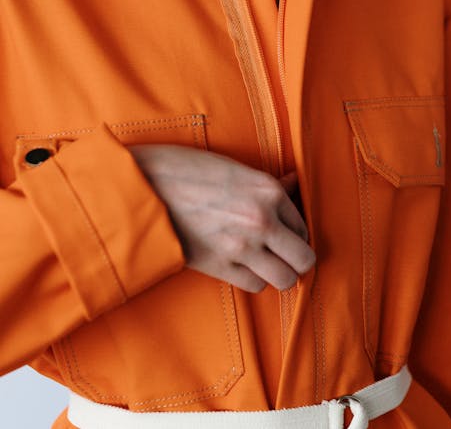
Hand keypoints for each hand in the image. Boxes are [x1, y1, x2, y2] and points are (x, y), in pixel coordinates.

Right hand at [128, 143, 315, 292]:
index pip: (303, 224)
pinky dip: (253, 279)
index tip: (285, 232)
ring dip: (278, 273)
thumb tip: (292, 183)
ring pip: (284, 279)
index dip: (295, 231)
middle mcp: (261, 220)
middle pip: (304, 259)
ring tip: (266, 263)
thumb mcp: (233, 168)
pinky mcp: (219, 265)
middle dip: (298, 259)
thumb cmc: (186, 170)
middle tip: (285, 255)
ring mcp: (241, 247)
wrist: (144, 187)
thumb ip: (267, 184)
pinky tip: (243, 265)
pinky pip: (254, 285)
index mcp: (267, 191)